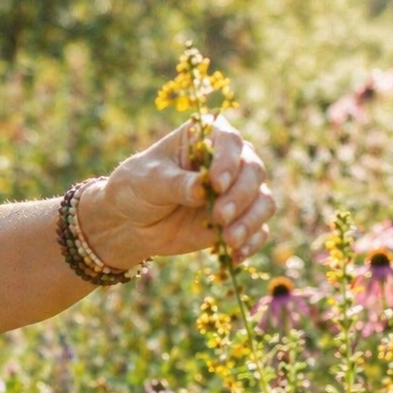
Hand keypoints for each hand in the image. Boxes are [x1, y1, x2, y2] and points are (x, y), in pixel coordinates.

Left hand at [82, 115, 273, 265]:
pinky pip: (258, 229)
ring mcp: (237, 191)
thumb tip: (202, 189)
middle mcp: (230, 160)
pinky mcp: (238, 219)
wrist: (130, 222)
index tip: (216, 183)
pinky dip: (251, 242)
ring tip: (229, 239)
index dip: (228, 161)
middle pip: (253, 171)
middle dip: (239, 196)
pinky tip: (236, 255)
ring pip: (263, 200)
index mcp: (206, 137)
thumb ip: (176, 183)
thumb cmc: (137, 188)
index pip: (230, 141)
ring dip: (250, 220)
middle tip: (219, 216)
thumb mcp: (149, 181)